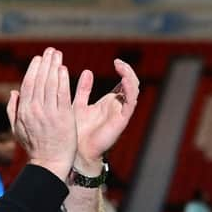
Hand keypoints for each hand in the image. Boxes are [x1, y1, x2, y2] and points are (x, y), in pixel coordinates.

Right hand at [6, 47, 76, 180]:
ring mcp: (49, 112)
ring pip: (51, 84)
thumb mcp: (17, 129)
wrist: (50, 162)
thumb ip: (13, 110)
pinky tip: (63, 69)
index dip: (33, 69)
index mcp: (23, 112)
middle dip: (45, 63)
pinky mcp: (64, 116)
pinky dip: (62, 79)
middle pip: (40, 80)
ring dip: (54, 66)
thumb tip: (13, 92)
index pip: (28, 85)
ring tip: (57, 54)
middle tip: (50, 51)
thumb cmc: (34, 146)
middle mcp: (35, 110)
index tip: (38, 59)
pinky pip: (62, 93)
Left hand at [72, 59, 139, 173]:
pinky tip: (124, 81)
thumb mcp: (78, 105)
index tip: (116, 61)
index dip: (123, 70)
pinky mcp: (121, 120)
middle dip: (128, 71)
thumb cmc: (77, 131)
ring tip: (122, 67)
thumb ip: (84, 90)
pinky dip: (129, 90)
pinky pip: (130, 103)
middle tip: (119, 62)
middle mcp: (118, 106)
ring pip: (134, 91)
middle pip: (131, 84)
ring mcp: (121, 113)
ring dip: (130, 77)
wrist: (78, 151)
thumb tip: (87, 71)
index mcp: (109, 102)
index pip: (123, 83)